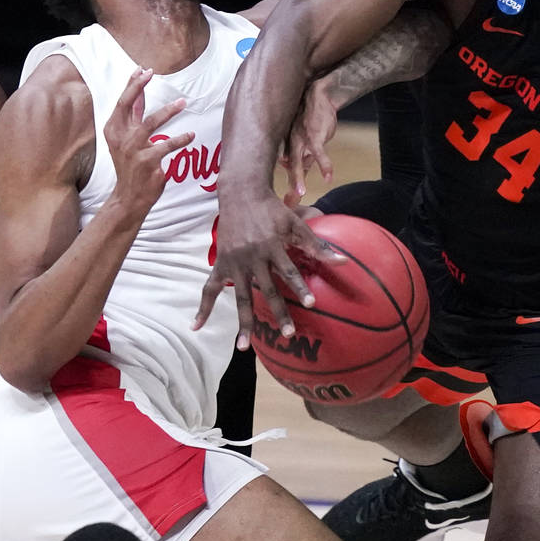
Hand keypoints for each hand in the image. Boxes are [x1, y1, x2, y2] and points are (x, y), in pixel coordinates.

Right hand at [103, 68, 192, 216]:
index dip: (132, 84)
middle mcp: (120, 138)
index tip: (143, 69)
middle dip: (137, 87)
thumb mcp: (127, 139)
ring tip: (183, 102)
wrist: (129, 197)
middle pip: (126, 105)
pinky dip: (181, 140)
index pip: (122, 102)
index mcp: (114, 130)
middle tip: (151, 73)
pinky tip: (191, 136)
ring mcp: (132, 150)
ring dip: (168, 111)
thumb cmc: (131, 165)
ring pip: (150, 123)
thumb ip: (133, 117)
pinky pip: (166, 146)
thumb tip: (138, 92)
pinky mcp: (146, 162)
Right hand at [195, 191, 343, 348]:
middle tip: (289, 335)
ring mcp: (234, 263)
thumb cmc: (272, 209)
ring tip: (244, 347)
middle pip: (268, 290)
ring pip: (240, 297)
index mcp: (272, 247)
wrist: (241, 194)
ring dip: (243, 322)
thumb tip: (343, 262)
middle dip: (279, 313)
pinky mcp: (220, 264)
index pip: (289, 271)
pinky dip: (203, 307)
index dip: (300, 288)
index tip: (311, 305)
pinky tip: (197, 326)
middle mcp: (252, 257)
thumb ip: (316, 245)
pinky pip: (209, 288)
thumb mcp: (295, 223)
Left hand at [279, 80, 337, 204]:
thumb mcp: (305, 138)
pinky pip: (320, 153)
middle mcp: (291, 143)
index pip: (284, 169)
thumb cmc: (313, 117)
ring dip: (299, 178)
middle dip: (288, 187)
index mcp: (287, 144)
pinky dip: (325, 166)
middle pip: (288, 169)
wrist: (320, 94)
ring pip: (299, 162)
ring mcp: (302, 139)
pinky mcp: (315, 135)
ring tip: (299, 193)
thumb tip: (297, 171)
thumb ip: (301, 154)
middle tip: (288, 203)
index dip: (286, 185)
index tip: (285, 201)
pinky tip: (328, 177)